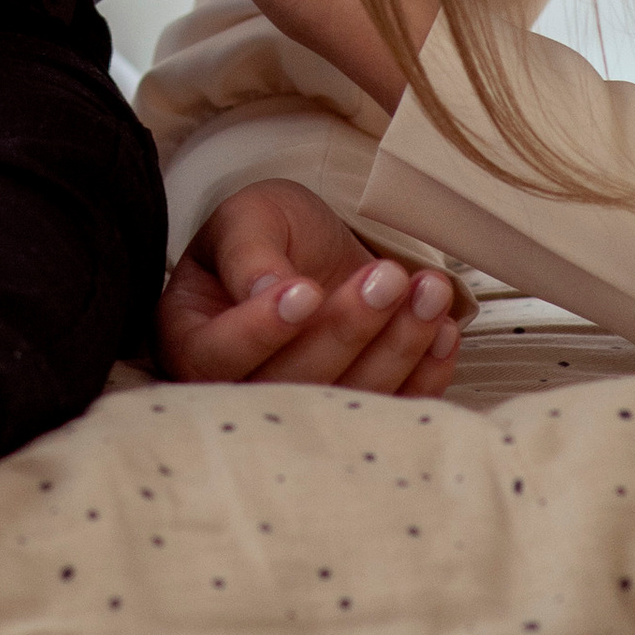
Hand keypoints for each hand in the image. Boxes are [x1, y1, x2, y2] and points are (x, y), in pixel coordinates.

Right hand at [158, 180, 464, 396]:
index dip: (263, 329)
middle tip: (386, 276)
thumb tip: (267, 291)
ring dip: (398, 347)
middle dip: (348, 329)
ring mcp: (300, 411)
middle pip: (290, 384)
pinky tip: (443, 328)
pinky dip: (425, 373)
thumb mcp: (247, 218)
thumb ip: (248, 251)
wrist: (313, 249)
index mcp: (191, 340)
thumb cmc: (269, 232)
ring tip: (429, 290)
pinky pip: (391, 409)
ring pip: (347, 399)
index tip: (306, 290)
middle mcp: (238, 389)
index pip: (217, 353)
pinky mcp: (355, 416)